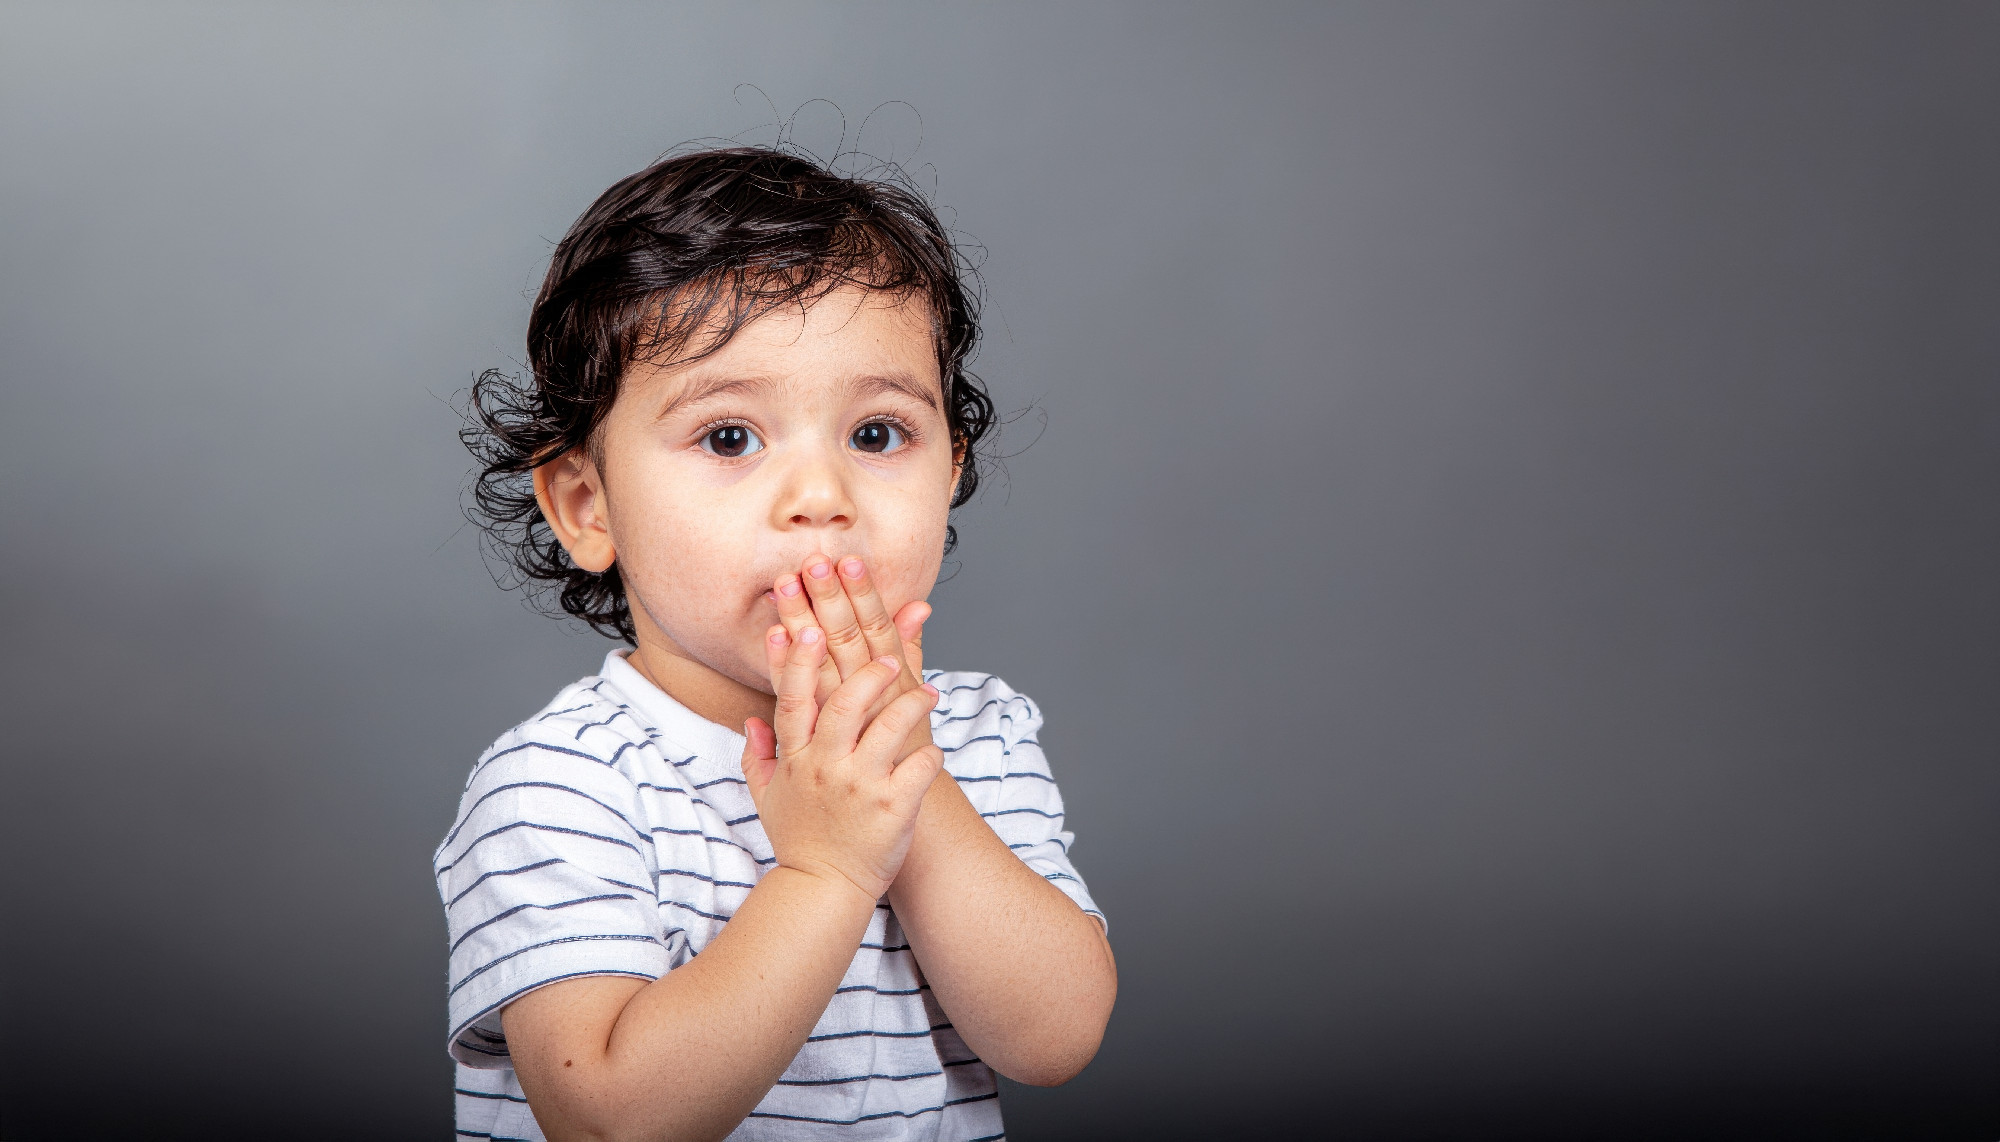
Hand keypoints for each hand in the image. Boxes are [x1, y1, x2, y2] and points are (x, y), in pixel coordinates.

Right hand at [738, 624, 943, 901]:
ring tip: (928, 692)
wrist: (824, 890)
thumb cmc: (800, 840)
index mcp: (797, 759)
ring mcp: (861, 786)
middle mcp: (826, 767)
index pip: (794, 700)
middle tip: (888, 657)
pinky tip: (934, 751)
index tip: (803, 626)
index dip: (797, 661)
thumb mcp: (767, 797)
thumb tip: (750, 719)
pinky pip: (920, 767)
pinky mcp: (893, 807)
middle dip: (867, 672)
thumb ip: (758, 755)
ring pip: (890, 728)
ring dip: (911, 704)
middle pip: (843, 704)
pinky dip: (931, 755)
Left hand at [764, 555, 934, 756]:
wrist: (884, 818)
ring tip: (787, 584)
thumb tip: (919, 605)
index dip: (864, 595)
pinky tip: (774, 635)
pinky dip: (783, 669)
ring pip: (821, 663)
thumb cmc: (899, 756)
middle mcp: (867, 698)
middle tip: (814, 561)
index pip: (877, 629)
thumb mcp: (912, 700)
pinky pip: (797, 702)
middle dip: (831, 599)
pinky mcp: (819, 738)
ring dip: (803, 621)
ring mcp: (843, 720)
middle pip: (848, 640)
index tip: (848, 560)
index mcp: (890, 682)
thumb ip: (911, 650)